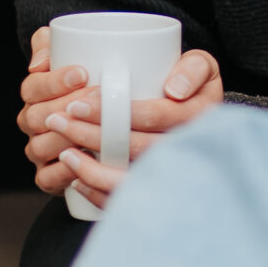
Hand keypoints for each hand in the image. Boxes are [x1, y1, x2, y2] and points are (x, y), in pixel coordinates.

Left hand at [15, 26, 223, 207]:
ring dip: (91, 169)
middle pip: (135, 148)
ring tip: (64, 152)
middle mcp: (186, 150)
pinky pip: (126, 199)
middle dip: (91, 135)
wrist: (210, 126)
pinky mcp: (157, 190)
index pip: (154, 116)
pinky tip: (76, 181)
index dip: (114, 111)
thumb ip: (193, 69)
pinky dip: (99, 194)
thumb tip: (174, 90)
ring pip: (128, 179)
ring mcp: (171, 174)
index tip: (78, 104)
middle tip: (57, 120)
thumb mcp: (203, 67)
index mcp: (199, 117)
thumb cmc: (196, 87)